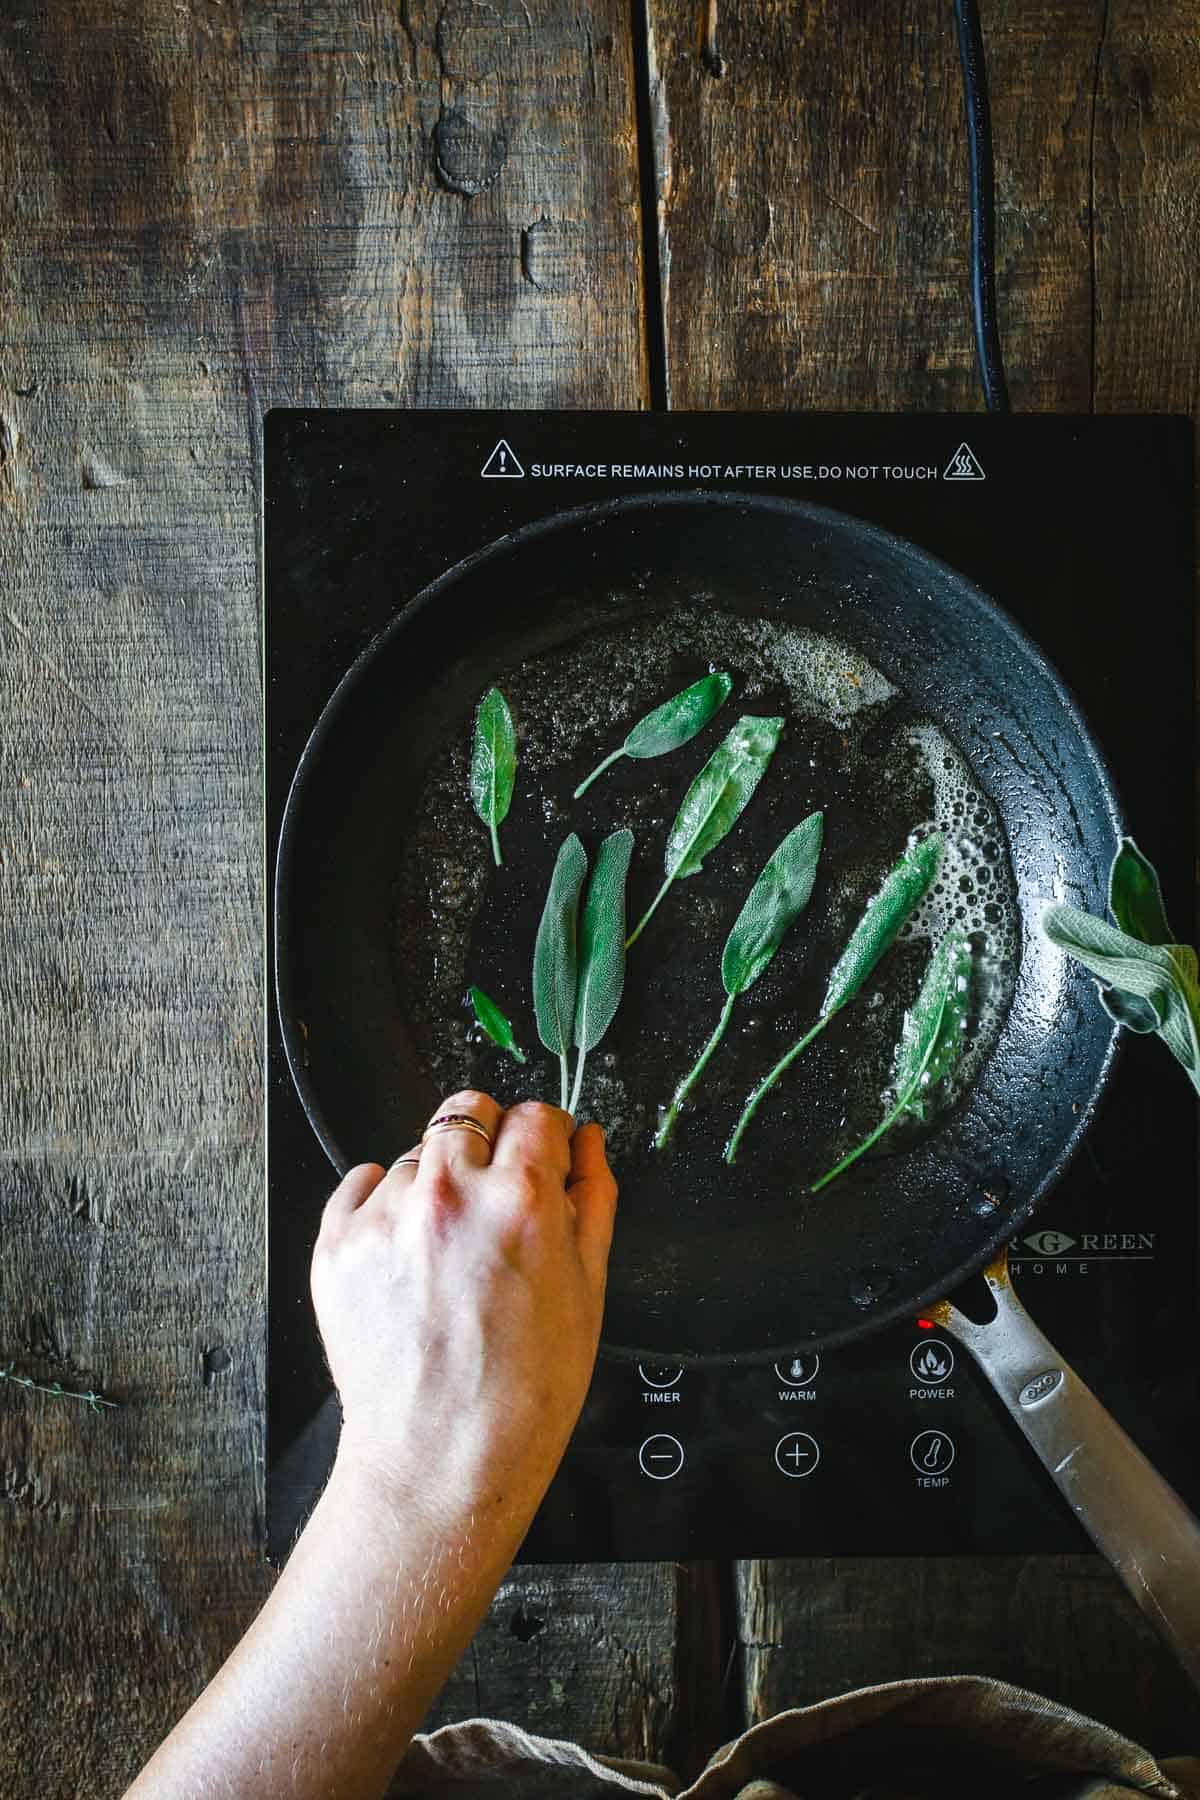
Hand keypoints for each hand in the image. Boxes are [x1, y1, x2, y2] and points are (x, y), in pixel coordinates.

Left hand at [310, 1091, 616, 1539]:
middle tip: (496, 1200)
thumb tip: (587, 1143)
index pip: (534, 1115)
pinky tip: (409, 1255)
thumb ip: (592, 1199)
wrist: (441, 1461)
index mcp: (521, 1199)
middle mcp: (449, 1195)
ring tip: (450, 1253)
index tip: (541, 1165)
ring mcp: (385, 1217)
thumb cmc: (523, 1393)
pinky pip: (360, 1185)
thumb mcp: (588, 1290)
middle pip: (467, 1111)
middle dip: (489, 1142)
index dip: (545, 1141)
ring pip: (417, 1155)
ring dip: (437, 1183)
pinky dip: (384, 1206)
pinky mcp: (337, 1245)